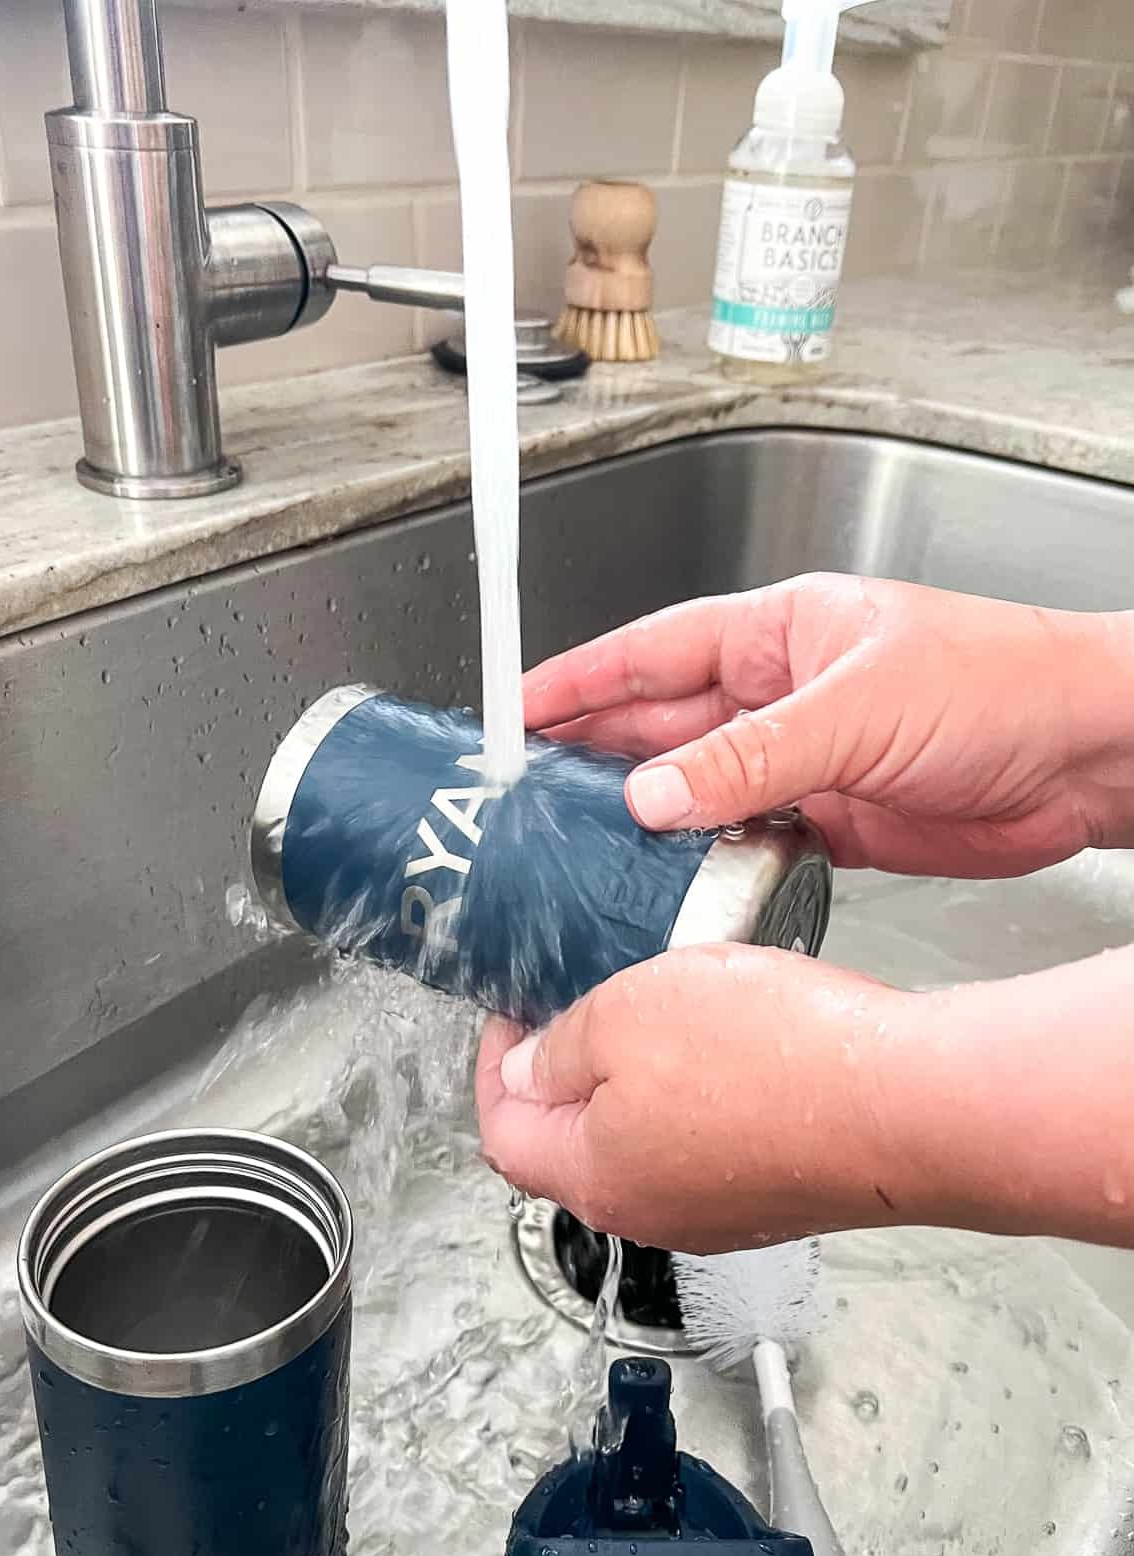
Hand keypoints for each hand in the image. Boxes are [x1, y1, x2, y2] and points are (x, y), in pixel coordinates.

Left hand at [476, 945, 902, 1251]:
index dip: (495, 1066)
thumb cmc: (775, 1060)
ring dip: (641, 1079)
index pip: (505, 1132)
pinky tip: (736, 1046)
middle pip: (573, 1144)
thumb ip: (563, 1047)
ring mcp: (721, 1212)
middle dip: (568, 1072)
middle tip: (583, 1005)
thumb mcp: (629, 1013)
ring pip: (647, 1141)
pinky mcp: (779, 1196)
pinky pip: (715, 1142)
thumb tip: (531, 1073)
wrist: (910, 1106)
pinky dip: (706, 1095)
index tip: (512, 1014)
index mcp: (595, 1177)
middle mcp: (653, 1212)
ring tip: (666, 1012)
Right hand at [524, 573, 1133, 877]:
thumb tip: (653, 793)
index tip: (512, 709)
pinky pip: (741, 846)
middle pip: (659, 727)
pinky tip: (666, 887)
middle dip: (589, 757)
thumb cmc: (999, 684)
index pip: (650, 652)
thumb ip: (751, 757)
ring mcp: (802, 764)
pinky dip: (702, 867)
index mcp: (779, 634)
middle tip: (520, 797)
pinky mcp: (828, 825)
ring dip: (642, 822)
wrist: (1084, 758)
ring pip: (695, 793)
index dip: (577, 680)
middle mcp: (780, 697)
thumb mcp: (857, 709)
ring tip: (574, 851)